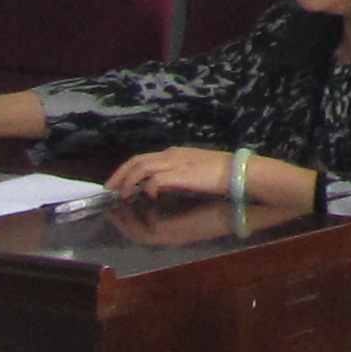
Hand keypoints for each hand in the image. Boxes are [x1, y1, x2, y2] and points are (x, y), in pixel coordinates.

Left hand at [104, 146, 242, 202]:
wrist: (241, 173)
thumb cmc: (223, 173)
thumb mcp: (196, 169)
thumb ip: (179, 173)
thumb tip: (161, 185)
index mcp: (174, 153)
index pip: (141, 159)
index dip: (125, 172)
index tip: (115, 185)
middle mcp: (171, 155)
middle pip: (135, 161)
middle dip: (119, 177)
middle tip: (108, 192)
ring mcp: (176, 163)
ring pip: (140, 168)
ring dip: (128, 183)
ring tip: (122, 198)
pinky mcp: (181, 174)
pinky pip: (155, 180)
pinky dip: (147, 188)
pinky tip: (146, 197)